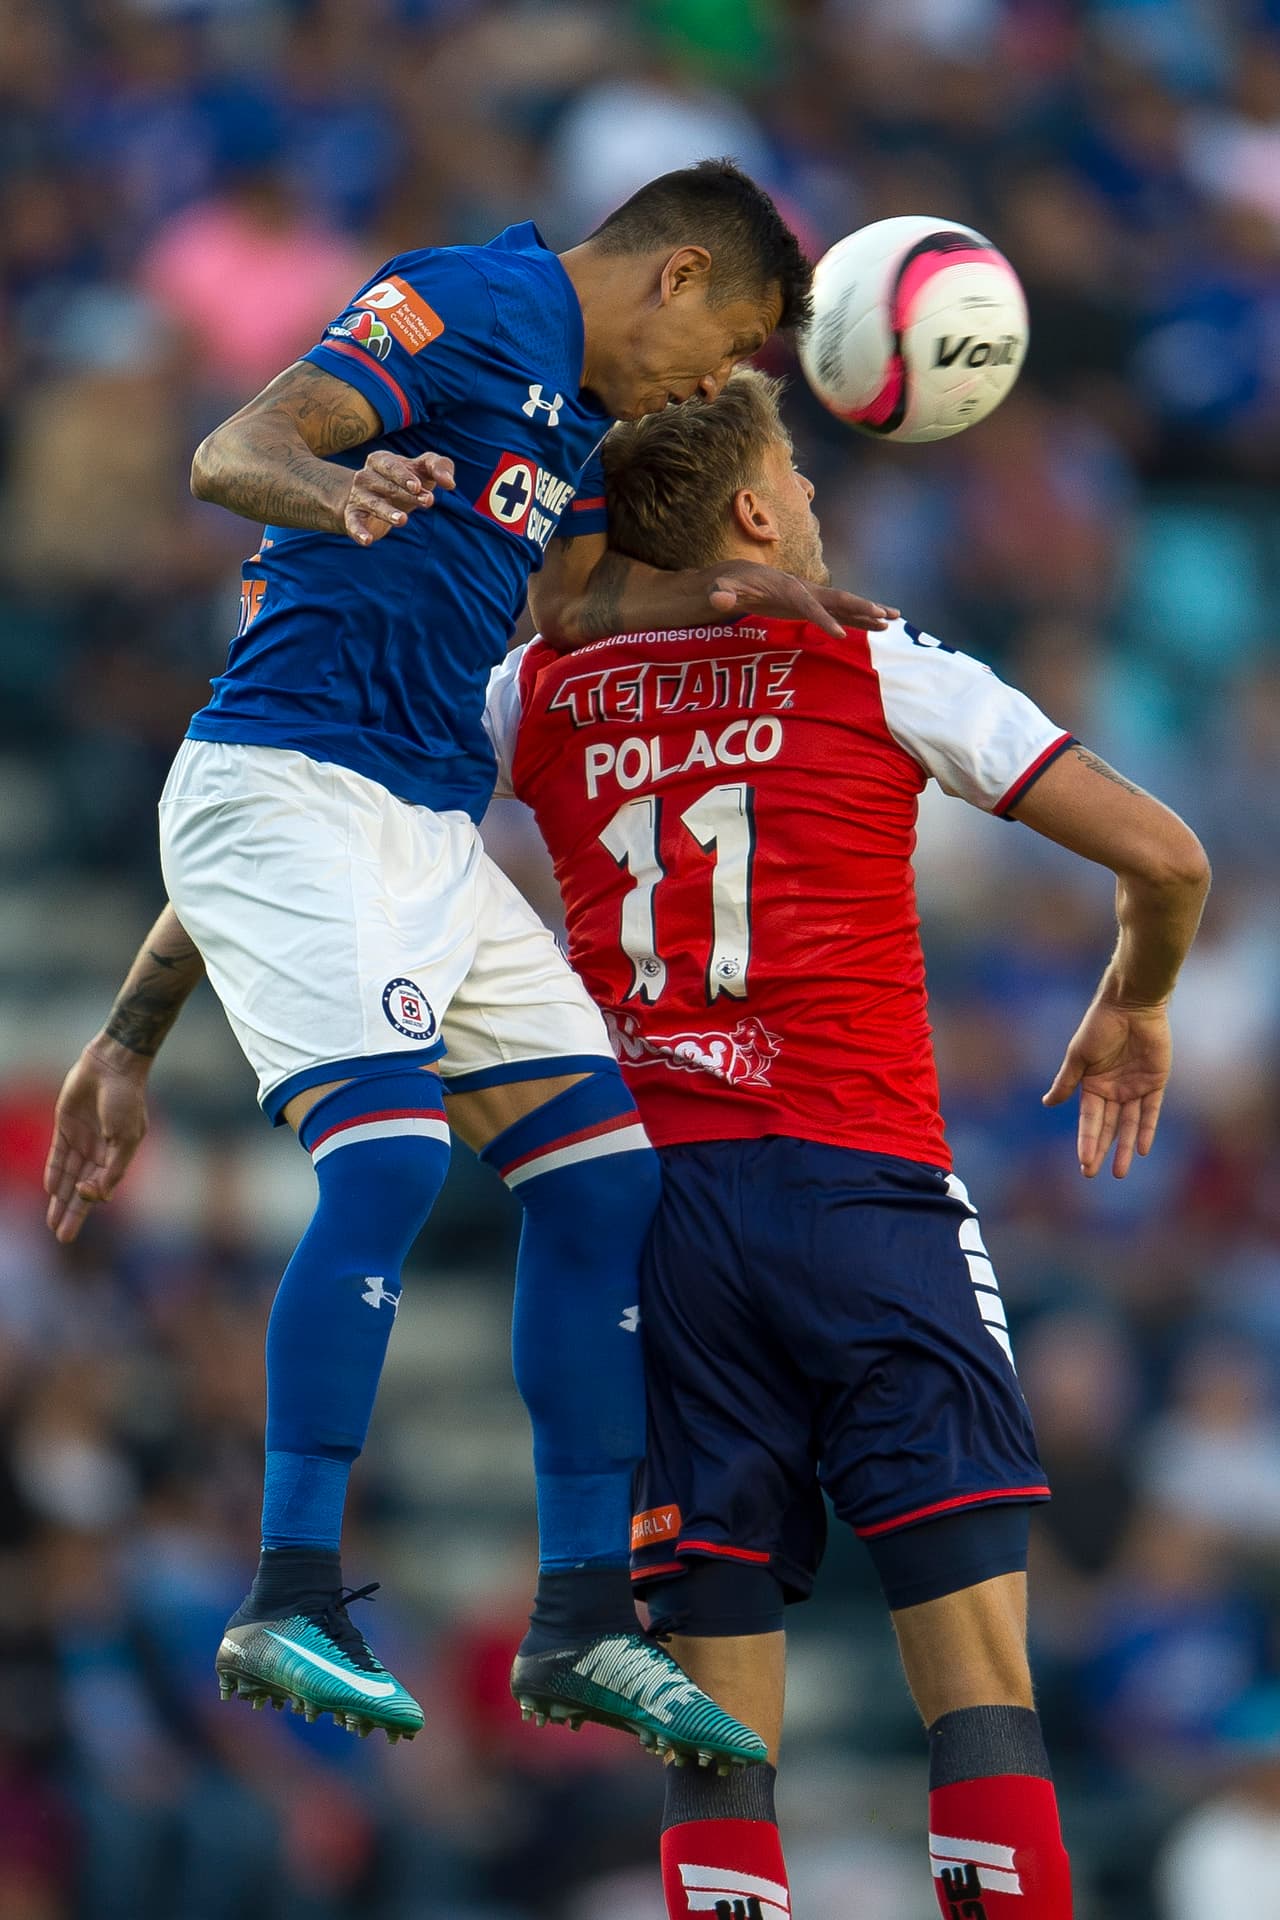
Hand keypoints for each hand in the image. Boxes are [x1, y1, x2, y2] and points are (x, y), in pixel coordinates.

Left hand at [44, 1039, 150, 1243]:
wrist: (112, 1067)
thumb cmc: (126, 1100)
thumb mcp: (127, 1137)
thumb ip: (114, 1167)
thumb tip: (102, 1195)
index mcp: (118, 1155)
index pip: (102, 1186)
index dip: (91, 1197)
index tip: (87, 1195)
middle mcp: (99, 1152)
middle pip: (82, 1190)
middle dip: (73, 1214)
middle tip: (63, 1238)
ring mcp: (81, 1140)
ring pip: (67, 1177)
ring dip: (60, 1201)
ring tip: (52, 1224)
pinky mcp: (65, 1127)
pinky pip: (57, 1155)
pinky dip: (54, 1172)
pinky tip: (50, 1190)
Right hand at [344, 450, 454, 545]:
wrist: (372, 500)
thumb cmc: (405, 481)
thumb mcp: (423, 469)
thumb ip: (440, 467)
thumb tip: (450, 483)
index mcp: (381, 461)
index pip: (392, 466)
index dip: (404, 476)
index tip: (418, 487)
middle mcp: (366, 476)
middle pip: (387, 485)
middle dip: (406, 493)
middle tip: (427, 501)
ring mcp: (358, 497)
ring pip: (373, 504)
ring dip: (387, 512)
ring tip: (403, 520)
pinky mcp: (352, 517)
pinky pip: (353, 523)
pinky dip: (358, 531)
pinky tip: (368, 540)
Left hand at [706, 562, 897, 638]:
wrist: (737, 576)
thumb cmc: (728, 584)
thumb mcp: (721, 588)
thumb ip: (721, 593)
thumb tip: (718, 597)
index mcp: (788, 588)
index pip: (810, 606)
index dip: (825, 620)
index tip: (840, 636)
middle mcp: (804, 590)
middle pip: (839, 599)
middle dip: (863, 607)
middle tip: (887, 616)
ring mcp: (810, 597)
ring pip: (845, 605)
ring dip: (869, 612)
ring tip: (895, 620)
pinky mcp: (810, 605)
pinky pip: (840, 612)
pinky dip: (859, 618)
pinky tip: (877, 626)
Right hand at [1042, 998, 1171, 1178]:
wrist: (1131, 1005)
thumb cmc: (1099, 1026)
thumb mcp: (1079, 1056)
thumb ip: (1067, 1081)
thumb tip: (1047, 1103)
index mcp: (1092, 1085)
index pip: (1089, 1120)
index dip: (1086, 1141)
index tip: (1083, 1163)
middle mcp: (1113, 1090)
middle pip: (1108, 1127)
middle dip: (1101, 1150)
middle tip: (1093, 1174)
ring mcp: (1135, 1088)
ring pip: (1130, 1125)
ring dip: (1125, 1148)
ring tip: (1120, 1172)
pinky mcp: (1155, 1082)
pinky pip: (1151, 1112)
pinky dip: (1147, 1130)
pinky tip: (1143, 1149)